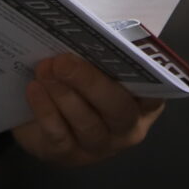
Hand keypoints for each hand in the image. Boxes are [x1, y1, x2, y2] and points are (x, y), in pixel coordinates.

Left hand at [12, 55, 162, 166]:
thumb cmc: (81, 80)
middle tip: (64, 61)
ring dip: (64, 94)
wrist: (42, 115)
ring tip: (45, 69)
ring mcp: (98, 147)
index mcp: (143, 103)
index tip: (125, 56)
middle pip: (118, 110)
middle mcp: (126, 129)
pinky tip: (34, 88)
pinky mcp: (67, 156)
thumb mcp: (96, 64)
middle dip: (91, 83)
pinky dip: (45, 110)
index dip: (144, 77)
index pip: (154, 93)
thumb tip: (89, 32)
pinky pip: (58, 136)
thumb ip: (102, 52)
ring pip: (87, 124)